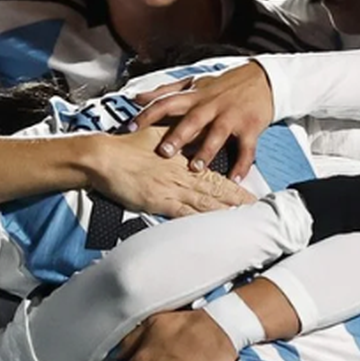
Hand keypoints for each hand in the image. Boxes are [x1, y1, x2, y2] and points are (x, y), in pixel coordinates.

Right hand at [91, 126, 253, 216]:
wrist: (104, 157)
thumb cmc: (126, 145)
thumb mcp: (156, 133)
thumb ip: (176, 137)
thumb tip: (190, 137)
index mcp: (181, 156)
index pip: (212, 171)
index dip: (231, 181)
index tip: (246, 189)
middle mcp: (181, 173)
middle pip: (215, 188)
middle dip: (236, 199)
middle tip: (255, 208)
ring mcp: (171, 188)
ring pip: (205, 201)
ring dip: (225, 211)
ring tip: (243, 220)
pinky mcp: (159, 202)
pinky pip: (185, 214)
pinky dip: (200, 221)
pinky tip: (213, 228)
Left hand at [129, 62, 273, 182]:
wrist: (262, 79)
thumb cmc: (223, 84)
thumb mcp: (194, 83)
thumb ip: (165, 91)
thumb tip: (137, 98)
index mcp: (194, 96)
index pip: (166, 102)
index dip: (147, 114)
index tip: (130, 128)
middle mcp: (211, 105)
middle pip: (192, 120)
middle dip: (177, 135)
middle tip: (163, 152)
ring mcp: (231, 116)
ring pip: (218, 134)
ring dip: (207, 151)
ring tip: (196, 167)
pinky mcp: (250, 127)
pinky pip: (246, 149)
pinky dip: (242, 165)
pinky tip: (234, 179)